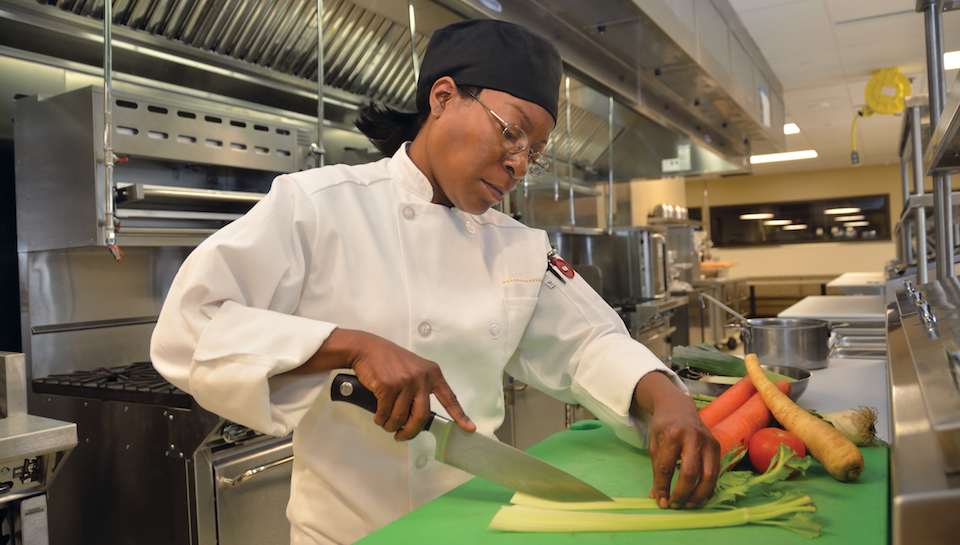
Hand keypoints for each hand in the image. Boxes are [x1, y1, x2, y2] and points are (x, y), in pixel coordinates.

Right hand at [292, 328, 475, 440]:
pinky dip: (380, 419)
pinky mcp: (388, 386)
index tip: (469, 428)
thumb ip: (420, 389)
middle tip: (401, 436)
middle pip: (422, 417)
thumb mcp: (413, 369)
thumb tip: (417, 419)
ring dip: (391, 425)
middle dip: (411, 432)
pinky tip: (378, 416)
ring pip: (401, 417)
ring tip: (386, 423)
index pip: (449, 398)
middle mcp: (422, 377)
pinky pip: (385, 413)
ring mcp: (405, 381)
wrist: (368, 348)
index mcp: (432, 374)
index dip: (460, 415)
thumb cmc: (389, 361)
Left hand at [633, 371, 719, 508]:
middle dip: (682, 493)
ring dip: (699, 495)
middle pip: (690, 473)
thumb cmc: (663, 426)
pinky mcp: (717, 445)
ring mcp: (708, 440)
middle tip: (675, 505)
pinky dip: (709, 487)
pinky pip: (715, 471)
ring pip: (708, 475)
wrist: (678, 405)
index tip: (661, 502)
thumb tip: (657, 496)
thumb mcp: (654, 444)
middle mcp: (692, 437)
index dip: (663, 487)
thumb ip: (656, 470)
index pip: (667, 467)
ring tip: (688, 505)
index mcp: (672, 434)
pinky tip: (700, 497)